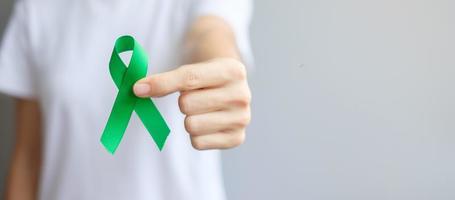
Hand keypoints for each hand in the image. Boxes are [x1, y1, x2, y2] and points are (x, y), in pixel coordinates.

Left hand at [133, 58, 250, 149]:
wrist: (232, 87)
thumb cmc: (207, 77)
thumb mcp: (193, 68)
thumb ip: (167, 79)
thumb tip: (138, 90)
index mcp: (233, 70)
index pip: (189, 78)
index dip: (161, 83)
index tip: (138, 89)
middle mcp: (242, 95)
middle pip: (187, 104)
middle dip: (184, 102)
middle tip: (196, 96)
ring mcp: (242, 119)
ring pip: (191, 125)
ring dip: (189, 119)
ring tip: (203, 110)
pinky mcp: (237, 138)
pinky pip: (197, 143)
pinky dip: (196, 135)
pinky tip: (208, 123)